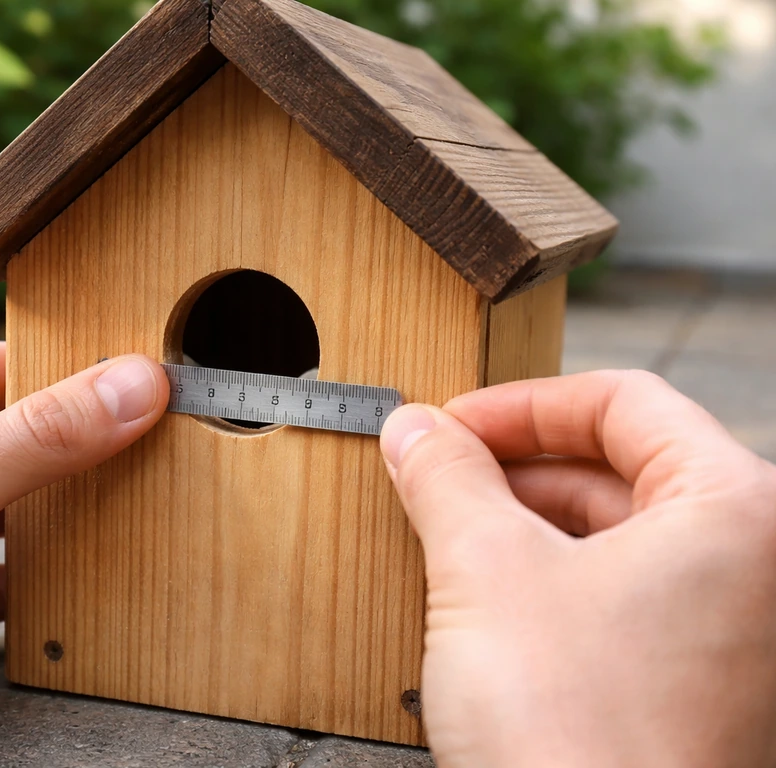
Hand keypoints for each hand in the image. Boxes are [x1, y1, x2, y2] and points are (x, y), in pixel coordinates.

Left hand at [0, 343, 168, 767]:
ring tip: (127, 509)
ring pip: (6, 519)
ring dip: (59, 520)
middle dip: (75, 447)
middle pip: (9, 445)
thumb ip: (31, 441)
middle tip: (153, 442)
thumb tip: (129, 387)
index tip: (140, 372)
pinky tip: (72, 589)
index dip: (67, 368)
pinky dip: (33, 591)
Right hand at [381, 371, 775, 767]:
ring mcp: (736, 636)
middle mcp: (758, 570)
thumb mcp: (486, 574)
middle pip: (621, 469)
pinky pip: (622, 600)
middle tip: (434, 478)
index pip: (624, 404)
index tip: (449, 425)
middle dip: (515, 469)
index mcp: (740, 513)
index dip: (521, 406)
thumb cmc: (578, 743)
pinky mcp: (702, 688)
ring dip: (525, 526)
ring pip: (618, 538)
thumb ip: (446, 479)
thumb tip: (414, 432)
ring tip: (448, 537)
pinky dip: (551, 583)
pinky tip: (487, 602)